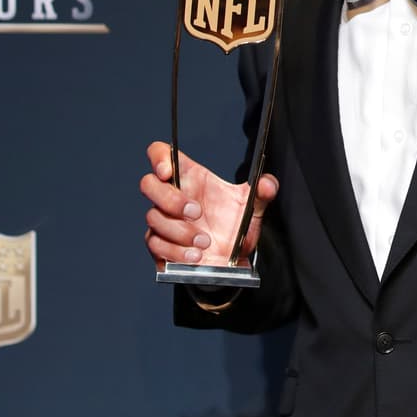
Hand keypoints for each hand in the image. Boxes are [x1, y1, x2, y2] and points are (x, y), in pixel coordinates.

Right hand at [140, 141, 277, 269]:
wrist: (232, 262)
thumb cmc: (235, 226)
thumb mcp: (253, 207)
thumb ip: (263, 192)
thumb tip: (268, 184)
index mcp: (190, 177)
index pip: (161, 154)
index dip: (159, 158)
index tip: (167, 171)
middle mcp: (173, 196)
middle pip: (148, 184)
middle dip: (170, 199)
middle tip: (197, 212)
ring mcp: (163, 221)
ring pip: (154, 217)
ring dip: (180, 231)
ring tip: (205, 242)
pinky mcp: (160, 245)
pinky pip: (156, 244)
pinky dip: (175, 251)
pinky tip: (195, 255)